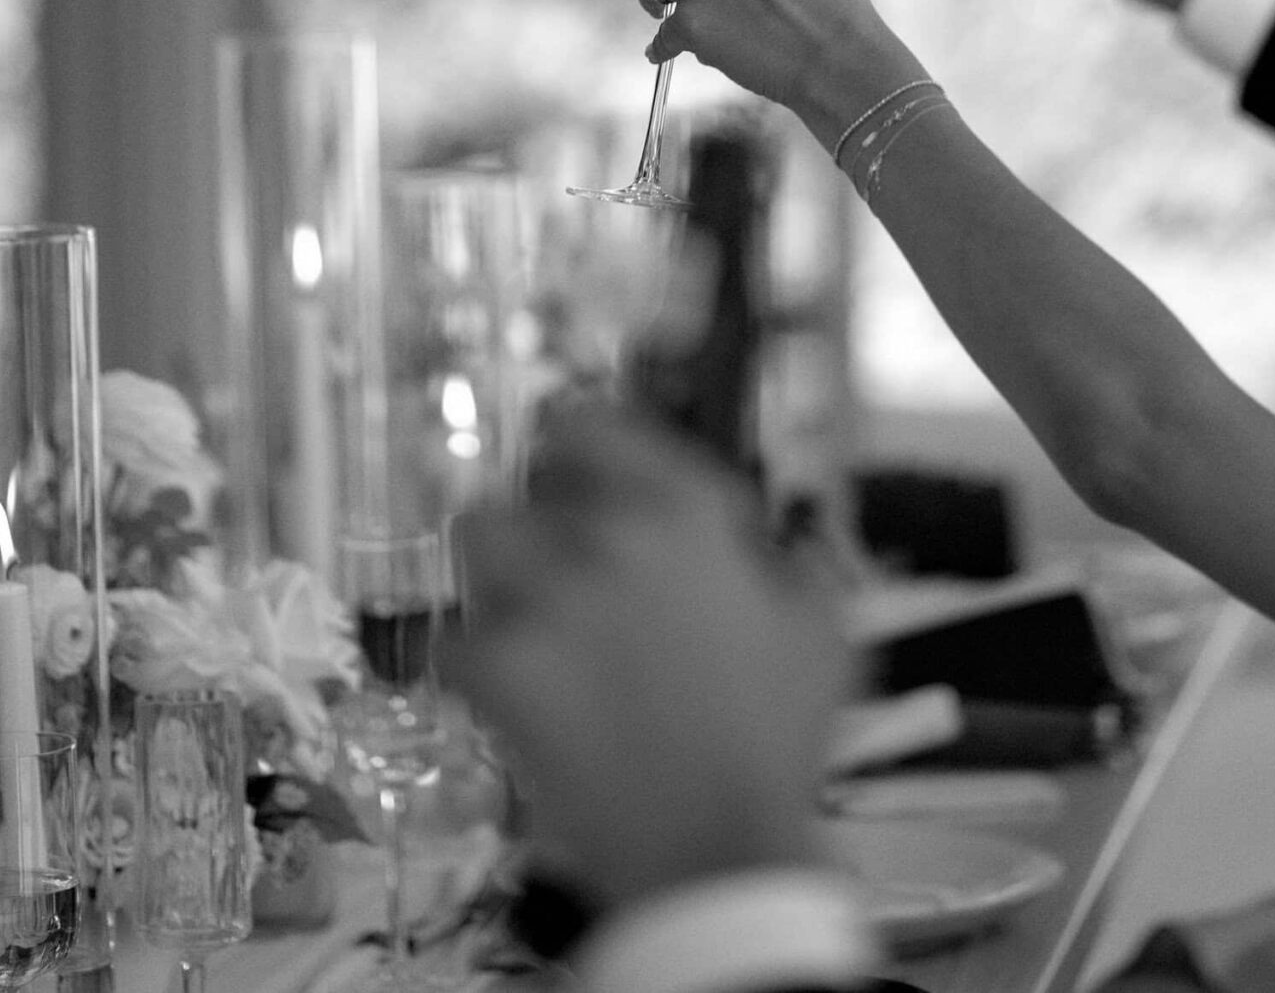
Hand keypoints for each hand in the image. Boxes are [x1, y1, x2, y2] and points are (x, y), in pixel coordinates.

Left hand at [451, 404, 846, 906]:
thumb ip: (790, 559)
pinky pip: (454, 642)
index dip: (577, 448)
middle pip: (522, 482)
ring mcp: (541, 596)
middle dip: (539, 519)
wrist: (716, 852)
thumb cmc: (777, 740)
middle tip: (561, 568)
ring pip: (474, 542)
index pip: (587, 422)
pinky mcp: (496, 666)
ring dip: (495, 573)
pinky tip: (510, 696)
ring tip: (526, 620)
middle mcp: (604, 532)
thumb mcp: (820, 630)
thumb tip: (759, 536)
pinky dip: (474, 666)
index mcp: (682, 508)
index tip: (581, 477)